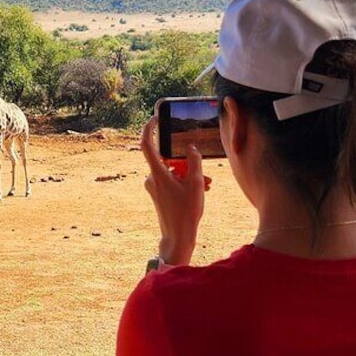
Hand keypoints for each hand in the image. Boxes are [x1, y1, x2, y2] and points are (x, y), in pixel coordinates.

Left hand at [141, 116, 205, 265]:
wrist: (178, 237)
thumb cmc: (186, 212)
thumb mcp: (196, 183)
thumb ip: (193, 161)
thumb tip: (190, 148)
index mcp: (157, 174)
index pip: (147, 145)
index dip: (149, 129)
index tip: (155, 118)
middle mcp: (152, 178)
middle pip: (169, 160)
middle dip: (188, 163)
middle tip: (205, 174)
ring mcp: (154, 187)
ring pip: (173, 172)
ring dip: (190, 175)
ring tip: (207, 184)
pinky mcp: (158, 194)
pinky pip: (172, 181)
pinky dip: (185, 182)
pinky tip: (201, 189)